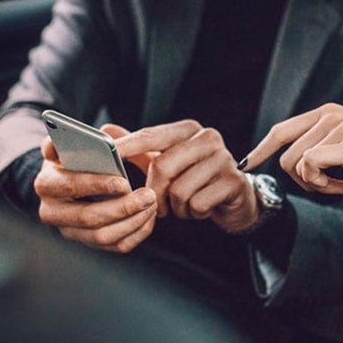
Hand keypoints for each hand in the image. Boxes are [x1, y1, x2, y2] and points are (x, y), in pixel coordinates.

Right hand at [34, 133, 158, 252]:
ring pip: (103, 236)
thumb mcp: (71, 143)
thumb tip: (101, 133)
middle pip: (88, 218)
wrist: (68, 180)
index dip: (97, 185)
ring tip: (152, 204)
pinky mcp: (88, 243)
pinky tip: (149, 217)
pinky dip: (136, 232)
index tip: (123, 182)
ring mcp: (69, 232)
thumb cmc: (75, 158)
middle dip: (121, 208)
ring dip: (132, 221)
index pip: (70, 186)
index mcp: (46, 183)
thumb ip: (78, 135)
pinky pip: (115, 246)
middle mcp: (51, 212)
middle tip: (148, 196)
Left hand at [114, 120, 259, 233]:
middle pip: (162, 165)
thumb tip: (106, 131)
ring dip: (175, 206)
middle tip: (157, 204)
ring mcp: (224, 159)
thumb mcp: (166, 160)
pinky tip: (199, 209)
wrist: (235, 198)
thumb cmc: (195, 178)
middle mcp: (208, 138)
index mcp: (188, 129)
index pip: (150, 135)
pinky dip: (193, 213)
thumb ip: (138, 147)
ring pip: (179, 190)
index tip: (108, 154)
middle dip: (154, 191)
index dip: (127, 146)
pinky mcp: (234, 182)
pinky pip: (198, 204)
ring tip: (183, 205)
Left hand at [241, 103, 342, 195]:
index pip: (281, 129)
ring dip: (314, 185)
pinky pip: (310, 168)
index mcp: (328, 113)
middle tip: (327, 189)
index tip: (247, 164)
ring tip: (340, 187)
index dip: (261, 148)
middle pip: (284, 153)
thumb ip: (327, 146)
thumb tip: (300, 163)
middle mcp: (329, 115)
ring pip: (296, 163)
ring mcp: (337, 127)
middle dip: (299, 179)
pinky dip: (322, 186)